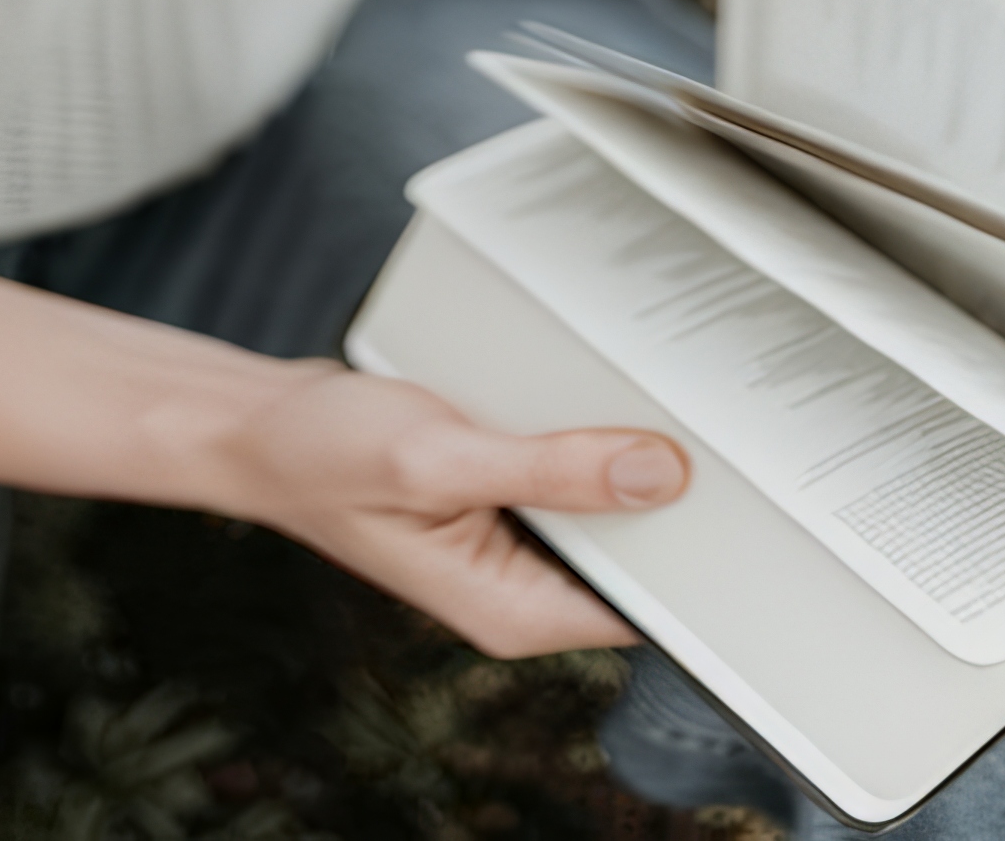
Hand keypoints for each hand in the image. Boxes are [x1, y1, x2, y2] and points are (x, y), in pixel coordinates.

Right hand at [211, 363, 689, 656]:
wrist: (262, 424)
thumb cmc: (326, 453)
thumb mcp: (440, 456)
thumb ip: (548, 470)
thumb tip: (657, 475)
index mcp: (511, 607)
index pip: (642, 609)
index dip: (697, 563)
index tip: (742, 503)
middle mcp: (518, 587)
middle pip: (633, 559)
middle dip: (671, 504)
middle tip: (714, 429)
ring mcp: (510, 543)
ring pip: (604, 513)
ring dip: (628, 463)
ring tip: (664, 401)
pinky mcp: (502, 499)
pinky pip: (569, 476)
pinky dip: (586, 440)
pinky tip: (600, 395)